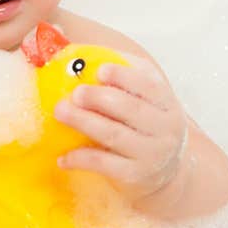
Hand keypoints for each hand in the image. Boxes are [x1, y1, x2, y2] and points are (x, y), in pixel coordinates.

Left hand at [54, 52, 188, 201]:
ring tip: (60, 112)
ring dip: (83, 122)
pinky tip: (63, 157)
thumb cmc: (146, 127)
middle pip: (130, 108)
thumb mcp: (145, 100)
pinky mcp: (135, 176)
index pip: (149, 85)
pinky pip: (104, 165)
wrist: (167, 174)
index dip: (124, 76)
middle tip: (74, 92)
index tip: (100, 69)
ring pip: (114, 135)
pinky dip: (81, 158)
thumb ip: (122, 74)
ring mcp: (151, 154)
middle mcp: (165, 128)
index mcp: (166, 103)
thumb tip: (79, 51)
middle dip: (98, 98)